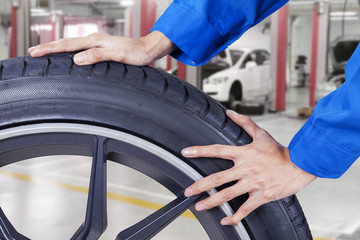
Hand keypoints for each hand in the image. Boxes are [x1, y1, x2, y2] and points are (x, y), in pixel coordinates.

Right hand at [28, 31, 174, 65]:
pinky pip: (80, 50)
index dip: (50, 49)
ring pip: (72, 46)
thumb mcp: (118, 55)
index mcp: (95, 40)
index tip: (35, 53)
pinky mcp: (101, 49)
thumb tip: (77, 59)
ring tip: (45, 53)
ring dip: (57, 49)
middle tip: (33, 53)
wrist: (147, 50)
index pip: (67, 45)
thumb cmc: (136, 53)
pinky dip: (69, 52)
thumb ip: (98, 55)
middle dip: (48, 48)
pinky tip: (68, 56)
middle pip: (66, 43)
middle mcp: (94, 40)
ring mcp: (97, 44)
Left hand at [181, 110, 315, 225]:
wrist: (301, 165)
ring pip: (227, 194)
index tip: (186, 152)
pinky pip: (245, 209)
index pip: (217, 150)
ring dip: (211, 202)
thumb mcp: (261, 135)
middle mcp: (246, 169)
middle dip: (200, 185)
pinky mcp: (262, 196)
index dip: (200, 151)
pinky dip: (235, 217)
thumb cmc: (281, 151)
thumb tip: (230, 113)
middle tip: (188, 191)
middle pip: (218, 178)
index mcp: (244, 153)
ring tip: (199, 206)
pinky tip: (226, 221)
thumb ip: (244, 123)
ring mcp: (253, 183)